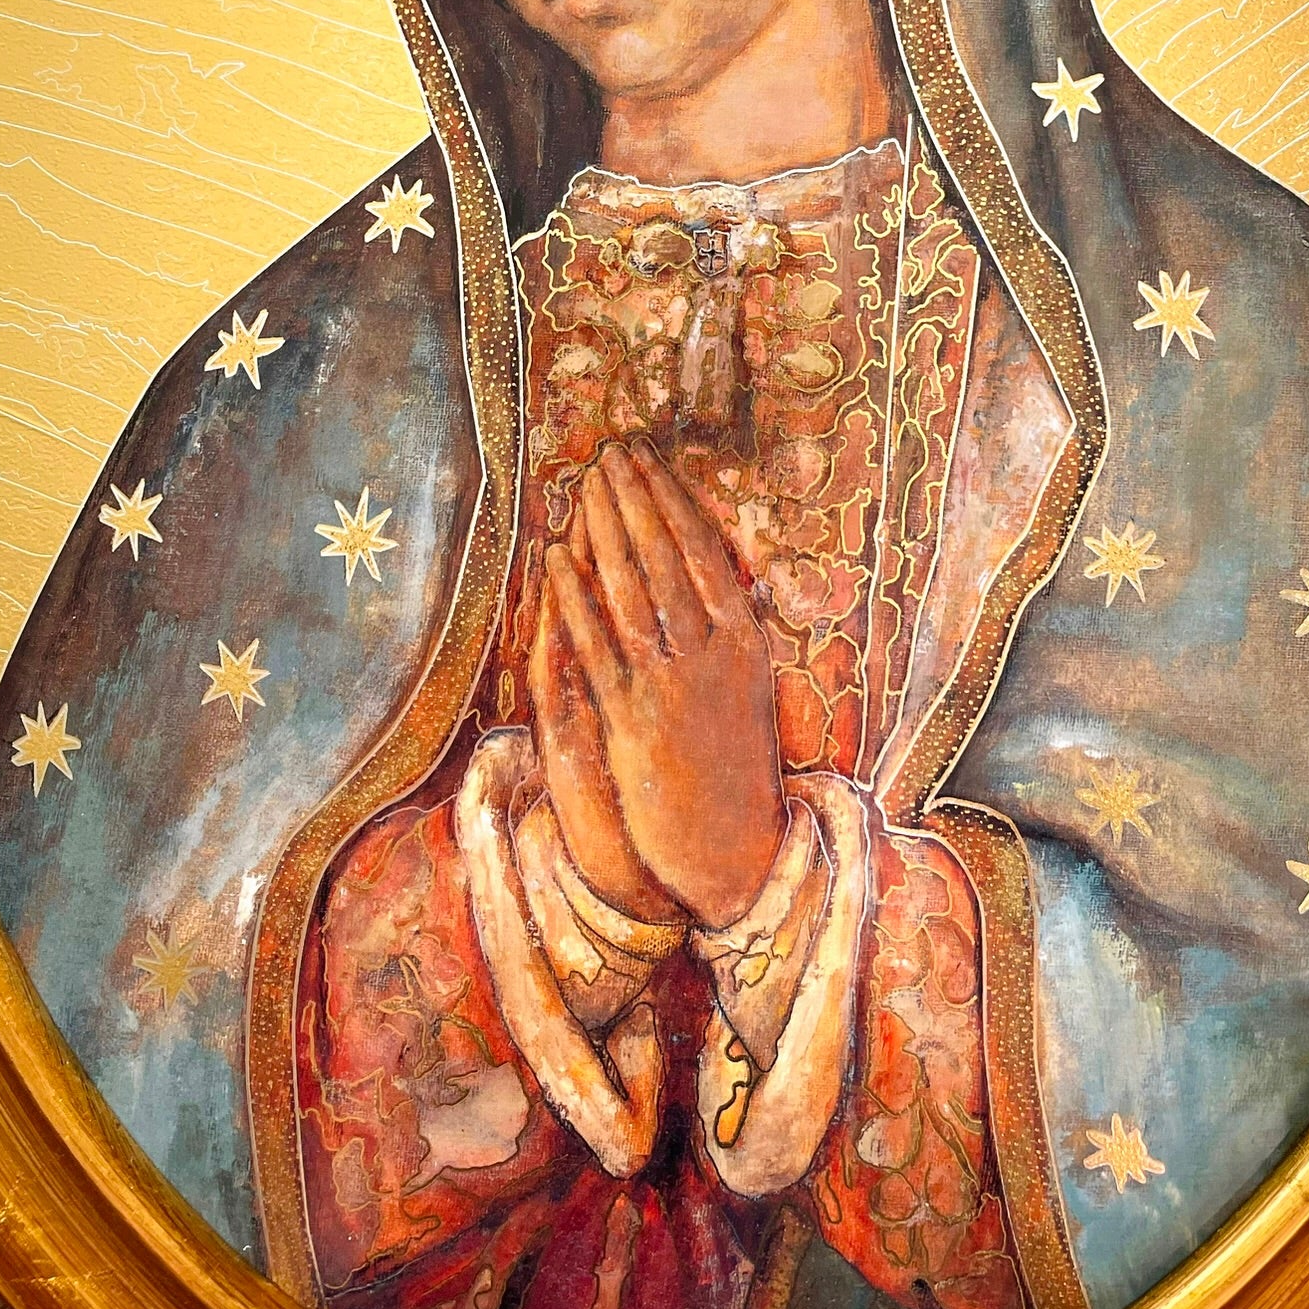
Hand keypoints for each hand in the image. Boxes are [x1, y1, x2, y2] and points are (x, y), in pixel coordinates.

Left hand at [548, 440, 787, 929]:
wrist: (736, 854)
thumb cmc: (738, 770)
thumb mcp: (749, 690)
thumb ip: (730, 631)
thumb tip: (716, 572)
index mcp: (746, 641)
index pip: (703, 550)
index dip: (670, 500)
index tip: (647, 461)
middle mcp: (713, 653)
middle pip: (666, 557)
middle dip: (634, 500)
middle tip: (608, 454)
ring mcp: (673, 684)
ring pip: (633, 588)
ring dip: (605, 530)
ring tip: (583, 487)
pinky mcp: (633, 718)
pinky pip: (598, 643)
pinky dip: (577, 595)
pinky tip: (559, 558)